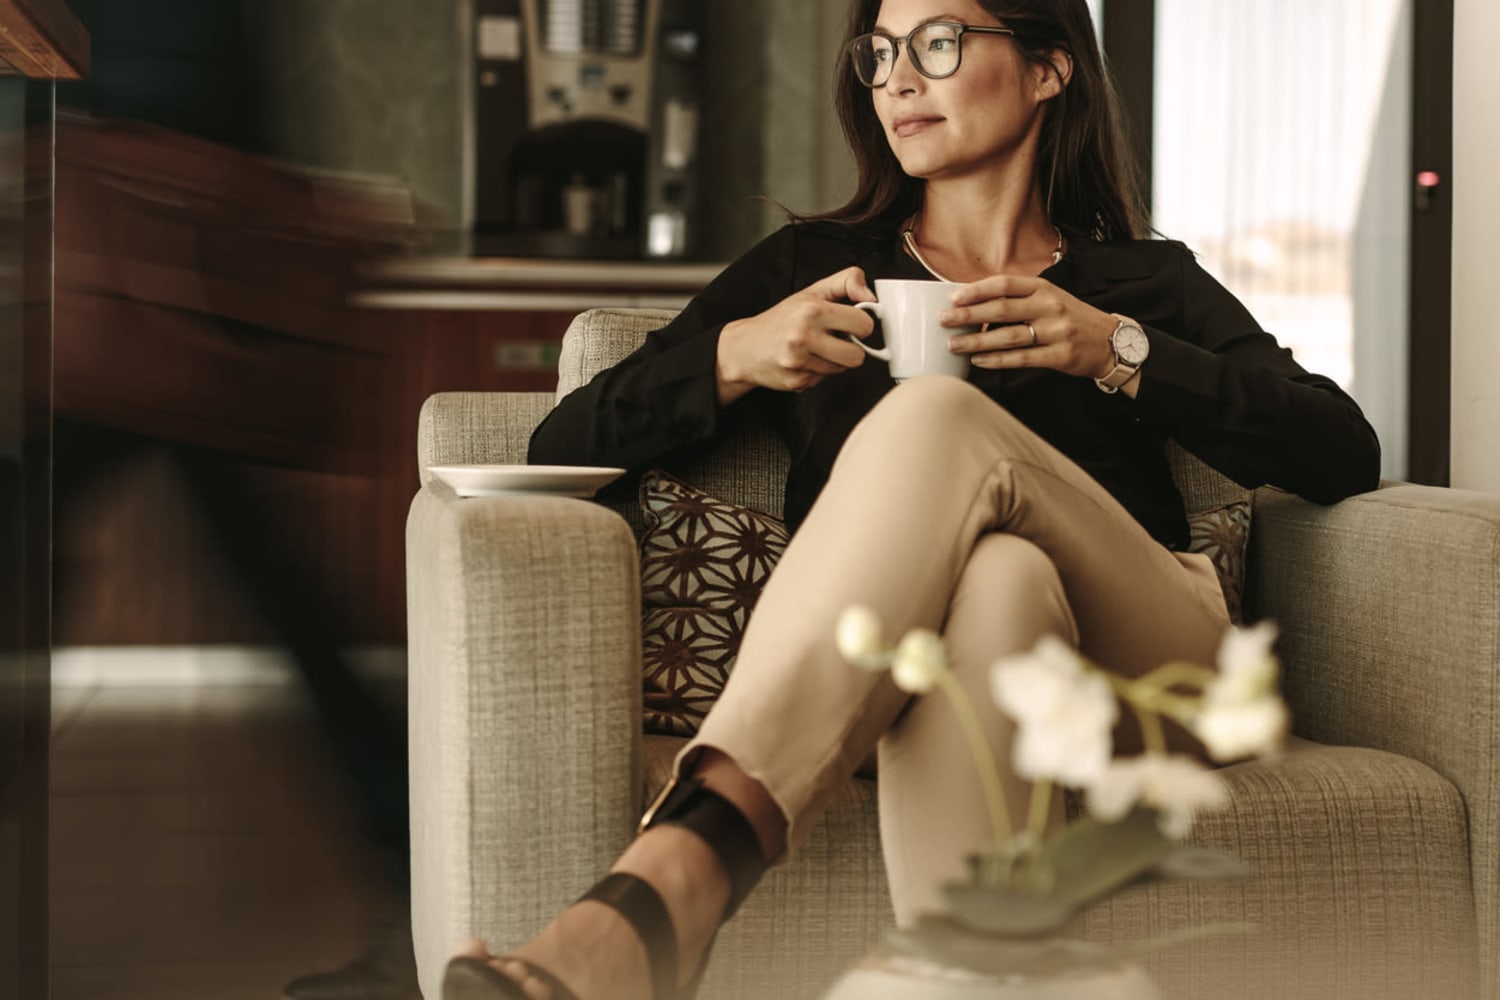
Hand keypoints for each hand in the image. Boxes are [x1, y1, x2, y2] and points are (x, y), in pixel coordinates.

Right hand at [716, 267, 876, 404]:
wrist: (745, 347)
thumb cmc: (781, 319)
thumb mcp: (812, 291)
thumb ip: (846, 282)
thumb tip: (871, 295)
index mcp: (812, 310)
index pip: (863, 324)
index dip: (860, 324)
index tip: (851, 323)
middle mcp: (804, 336)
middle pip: (857, 355)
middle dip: (851, 348)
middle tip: (835, 338)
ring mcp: (800, 362)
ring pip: (842, 369)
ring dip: (834, 360)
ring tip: (815, 348)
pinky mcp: (797, 381)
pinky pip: (824, 380)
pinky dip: (818, 371)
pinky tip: (804, 360)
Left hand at [940, 275, 1118, 380]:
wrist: (1110, 341)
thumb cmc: (1070, 318)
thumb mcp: (1049, 298)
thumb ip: (1019, 298)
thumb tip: (975, 303)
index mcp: (1044, 288)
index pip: (1005, 284)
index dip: (977, 290)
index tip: (954, 297)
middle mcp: (1050, 306)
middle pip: (1001, 309)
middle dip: (968, 315)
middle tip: (944, 321)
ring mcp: (1056, 331)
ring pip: (1008, 336)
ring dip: (976, 342)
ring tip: (953, 345)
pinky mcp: (1059, 355)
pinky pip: (1022, 358)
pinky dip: (997, 360)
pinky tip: (979, 361)